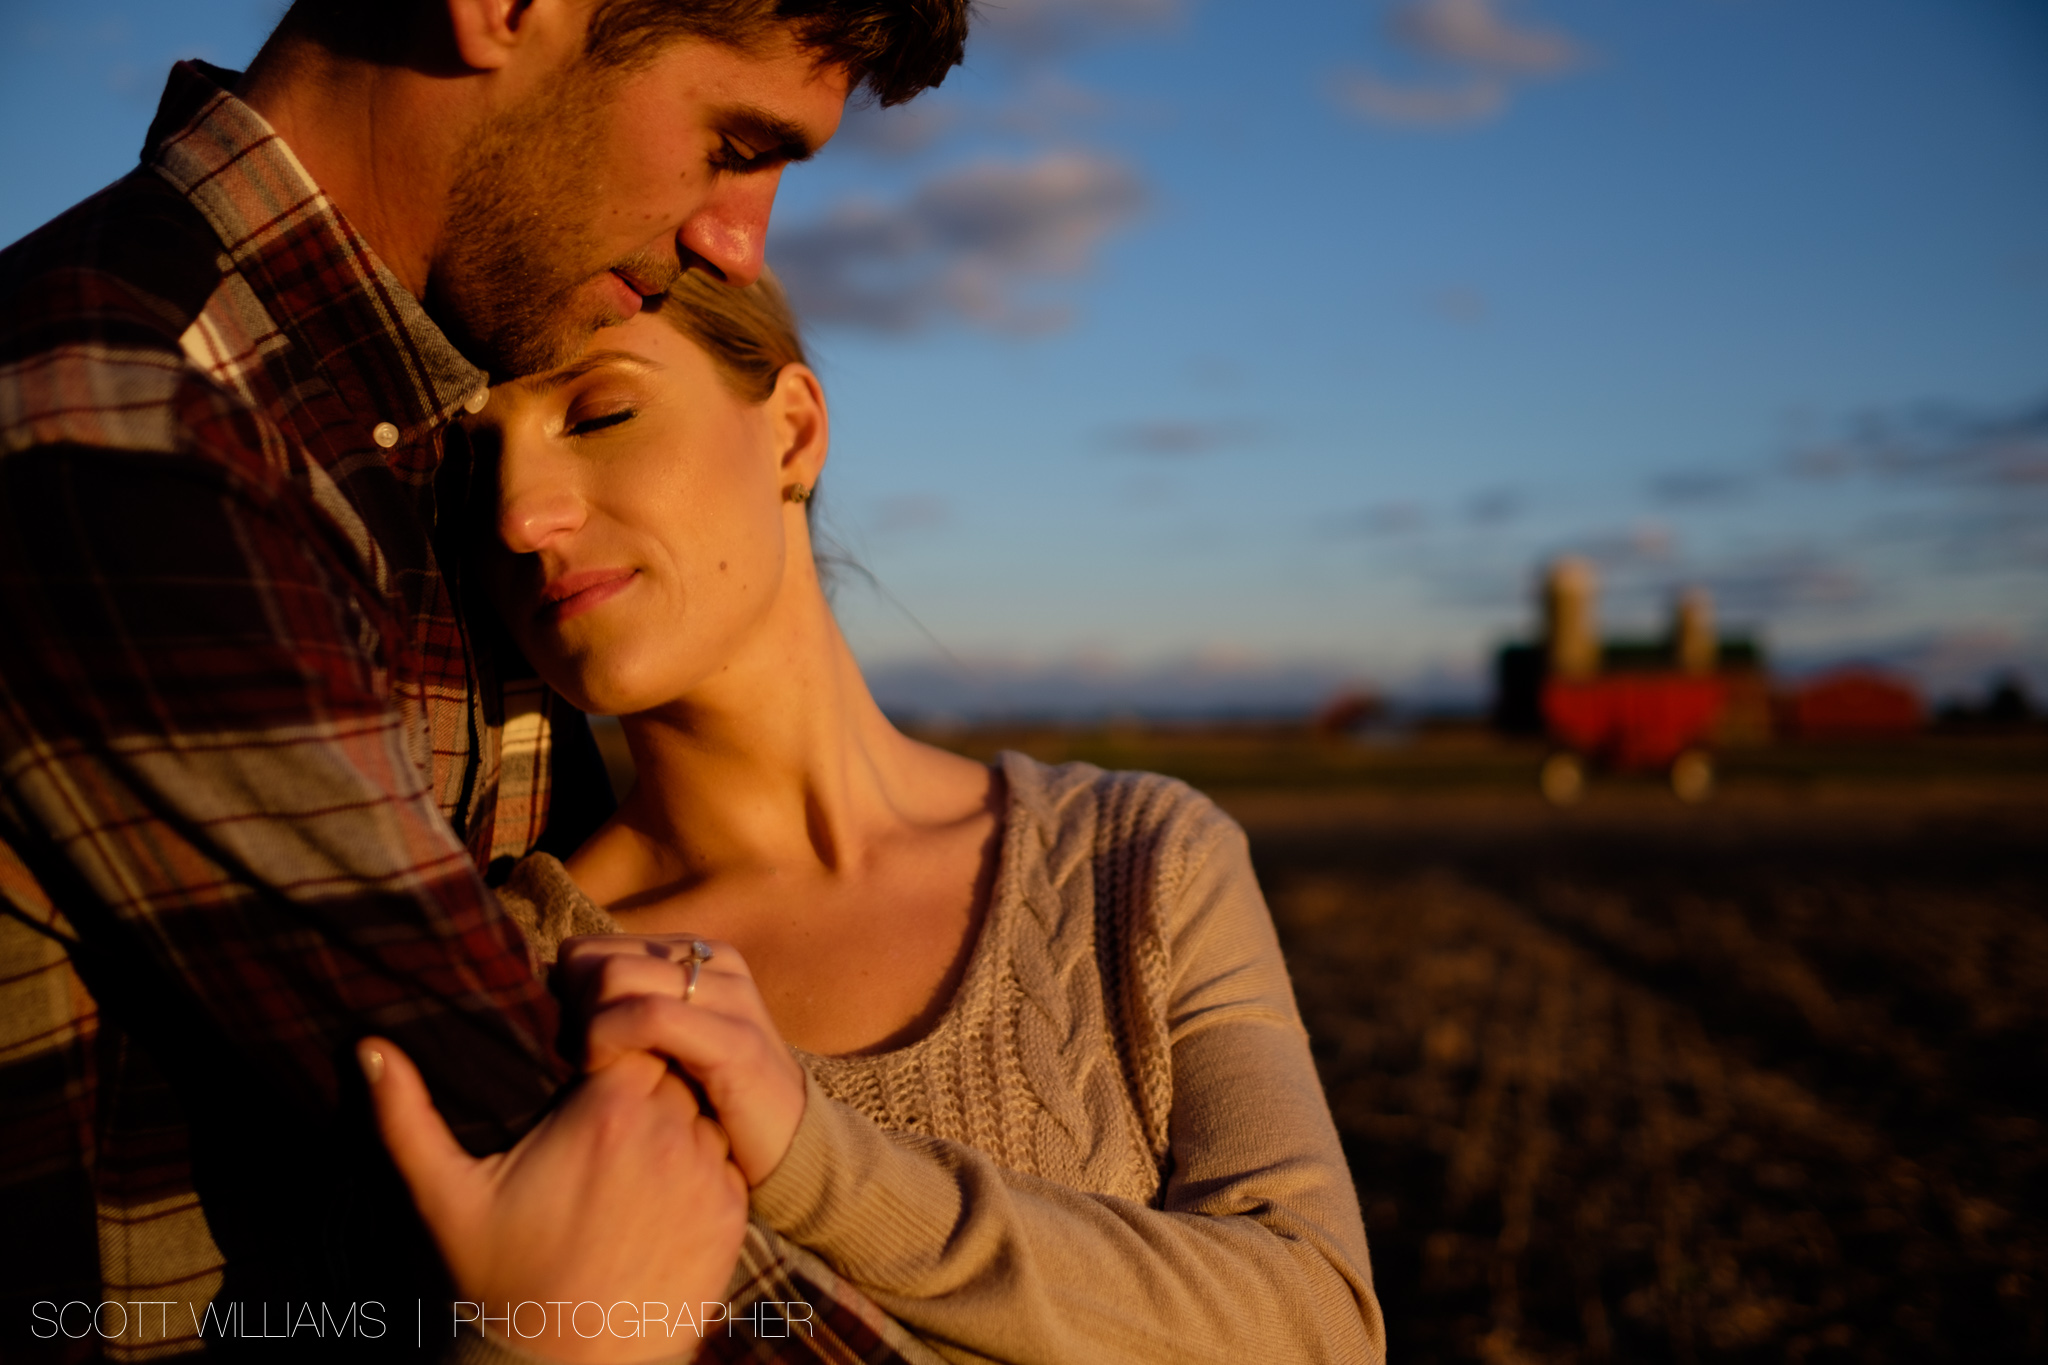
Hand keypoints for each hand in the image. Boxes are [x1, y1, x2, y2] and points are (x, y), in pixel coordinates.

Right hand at [360, 1036, 746, 1363]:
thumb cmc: (498, 1279)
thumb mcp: (443, 1195)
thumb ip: (405, 1114)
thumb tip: (365, 1047)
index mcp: (607, 1110)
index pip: (634, 1033)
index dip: (613, 1047)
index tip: (586, 1074)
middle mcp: (670, 1132)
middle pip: (675, 1068)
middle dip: (647, 1081)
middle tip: (608, 1121)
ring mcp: (708, 1174)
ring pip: (707, 1114)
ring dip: (679, 1123)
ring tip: (633, 1162)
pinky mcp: (731, 1217)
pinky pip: (730, 1165)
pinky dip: (702, 1170)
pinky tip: (659, 1198)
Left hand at [556, 935, 807, 1186]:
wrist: (788, 1146)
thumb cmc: (710, 1100)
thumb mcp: (660, 1043)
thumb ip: (618, 1007)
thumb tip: (551, 984)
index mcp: (695, 955)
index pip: (592, 948)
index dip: (565, 996)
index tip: (571, 1047)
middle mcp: (714, 961)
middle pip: (596, 958)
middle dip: (569, 1011)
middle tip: (575, 1063)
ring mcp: (729, 996)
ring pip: (615, 976)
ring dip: (584, 1027)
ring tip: (589, 1072)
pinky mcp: (735, 1039)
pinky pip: (649, 1016)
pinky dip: (607, 1039)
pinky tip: (603, 1075)